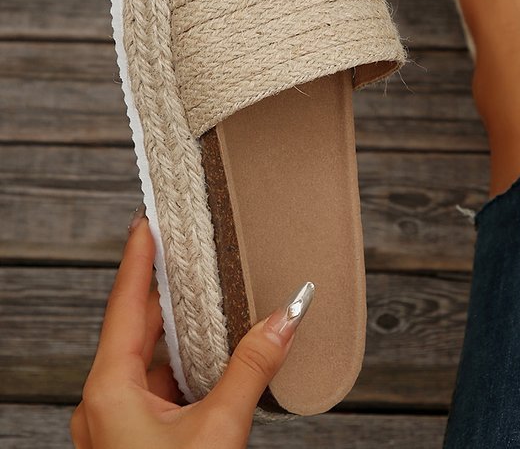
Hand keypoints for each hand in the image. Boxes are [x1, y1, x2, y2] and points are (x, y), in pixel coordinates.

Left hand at [71, 213, 312, 447]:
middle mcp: (104, 401)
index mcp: (110, 390)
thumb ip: (253, 369)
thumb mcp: (218, 431)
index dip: (137, 257)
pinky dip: (180, 361)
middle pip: (135, 326)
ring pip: (146, 357)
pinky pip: (154, 383)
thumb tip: (286, 319)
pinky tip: (207, 352)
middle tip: (187, 249)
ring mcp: (115, 422)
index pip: (125, 303)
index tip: (146, 221)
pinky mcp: (132, 438)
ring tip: (203, 294)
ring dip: (176, 328)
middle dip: (164, 289)